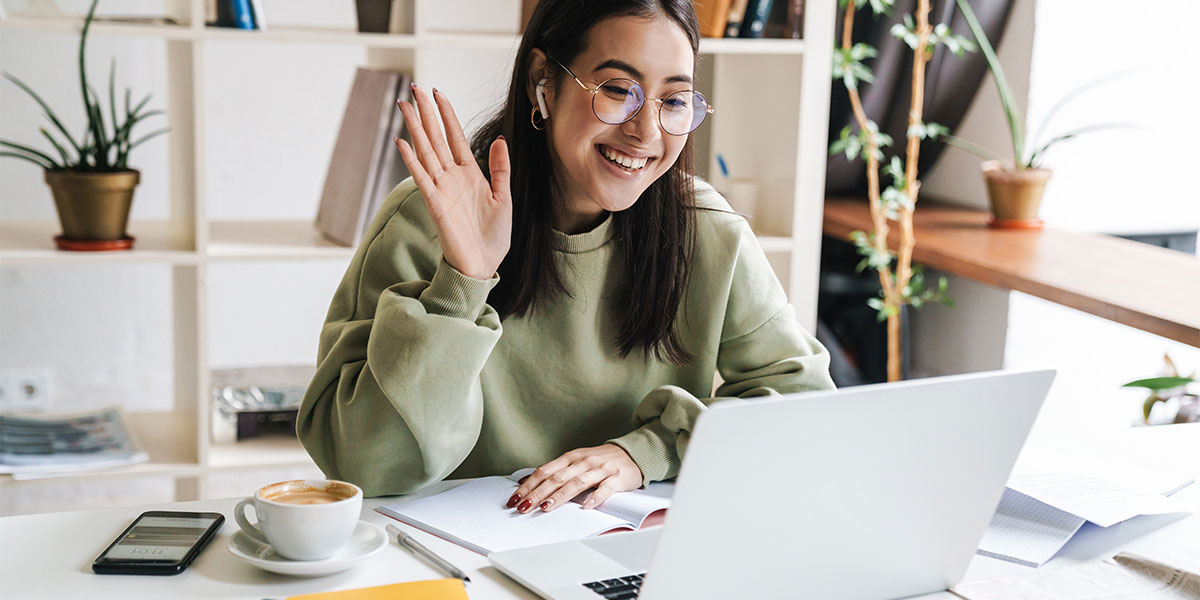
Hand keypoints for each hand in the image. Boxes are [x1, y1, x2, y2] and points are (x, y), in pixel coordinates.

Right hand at [394, 84, 511, 279]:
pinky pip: (421, 178)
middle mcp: (452, 177)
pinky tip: (402, 142)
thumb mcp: (503, 197)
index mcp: (470, 174)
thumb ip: (500, 168)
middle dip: (426, 113)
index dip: (447, 115)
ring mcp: (441, 189)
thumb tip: (500, 140)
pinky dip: (411, 160)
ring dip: (414, 128)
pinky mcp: (435, 204)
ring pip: (426, 151)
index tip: (438, 93)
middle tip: (415, 88)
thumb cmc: (493, 236)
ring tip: (404, 106)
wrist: (483, 264)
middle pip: (436, 138)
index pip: (455, 137)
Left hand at [506, 444, 643, 512]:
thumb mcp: (576, 461)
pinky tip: (586, 506)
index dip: (528, 485)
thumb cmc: (600, 460)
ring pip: (577, 483)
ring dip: (559, 496)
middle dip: (537, 493)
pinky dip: (595, 497)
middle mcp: (583, 462)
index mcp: (571, 458)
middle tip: (523, 507)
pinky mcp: (617, 478)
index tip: (515, 499)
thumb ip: (555, 470)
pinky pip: (605, 489)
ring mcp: (600, 469)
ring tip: (545, 507)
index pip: (545, 471)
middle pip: (556, 478)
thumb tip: (527, 480)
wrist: (632, 453)